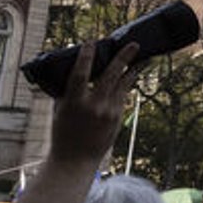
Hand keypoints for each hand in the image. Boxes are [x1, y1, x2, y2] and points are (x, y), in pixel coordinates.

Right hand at [48, 40, 140, 164]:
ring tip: (143, 56)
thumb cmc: (63, 134)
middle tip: (134, 44)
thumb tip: (70, 71)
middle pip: (111, 75)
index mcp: (74, 103)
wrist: (75, 161)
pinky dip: (127, 83)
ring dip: (133, 69)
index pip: (80, 74)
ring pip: (124, 84)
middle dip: (123, 57)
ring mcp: (108, 112)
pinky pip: (124, 95)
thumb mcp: (60, 110)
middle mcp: (94, 106)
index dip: (86, 56)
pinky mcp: (117, 117)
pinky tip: (133, 73)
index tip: (91, 42)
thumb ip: (67, 91)